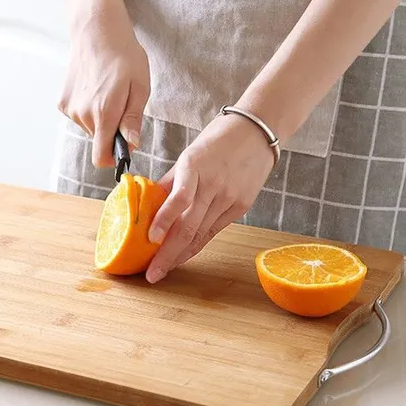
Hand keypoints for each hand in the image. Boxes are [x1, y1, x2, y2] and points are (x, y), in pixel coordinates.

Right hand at [57, 7, 150, 166]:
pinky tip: (94, 88)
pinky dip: (88, 109)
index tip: (122, 149)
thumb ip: (133, 119)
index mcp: (104, 113)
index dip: (112, 159)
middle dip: (111, 131)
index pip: (100, 156)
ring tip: (108, 92)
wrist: (96, 30)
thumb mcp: (140, 87)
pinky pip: (79, 117)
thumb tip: (131, 145)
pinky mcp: (62, 102)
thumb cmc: (124, 56)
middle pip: (98, 141)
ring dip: (100, 118)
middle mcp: (83, 115)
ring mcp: (70, 109)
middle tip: (121, 104)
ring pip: (89, 128)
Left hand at [145, 112, 275, 283]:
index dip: (164, 222)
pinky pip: (214, 230)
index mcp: (194, 166)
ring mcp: (230, 198)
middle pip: (189, 227)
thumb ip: (169, 182)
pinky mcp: (242, 206)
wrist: (258, 130)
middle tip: (152, 274)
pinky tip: (184, 255)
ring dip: (181, 255)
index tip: (149, 240)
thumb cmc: (218, 139)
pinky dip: (197, 244)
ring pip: (201, 234)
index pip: (179, 200)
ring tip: (163, 270)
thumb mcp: (188, 154)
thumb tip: (146, 204)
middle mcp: (214, 185)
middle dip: (168, 254)